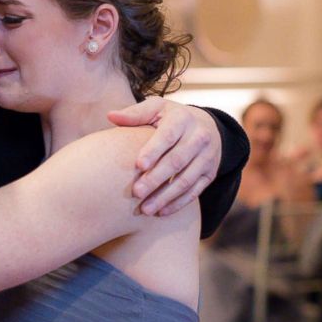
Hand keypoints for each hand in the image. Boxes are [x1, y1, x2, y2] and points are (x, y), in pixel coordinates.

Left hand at [107, 98, 220, 215]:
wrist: (207, 126)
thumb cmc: (171, 118)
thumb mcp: (156, 109)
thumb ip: (135, 114)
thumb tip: (111, 116)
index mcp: (182, 119)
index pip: (168, 136)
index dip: (154, 150)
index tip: (139, 165)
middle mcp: (199, 137)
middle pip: (177, 161)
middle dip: (156, 178)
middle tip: (136, 192)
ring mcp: (207, 157)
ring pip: (186, 180)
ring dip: (166, 196)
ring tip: (146, 209)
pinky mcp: (210, 173)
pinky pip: (195, 191)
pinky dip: (178, 204)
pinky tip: (161, 213)